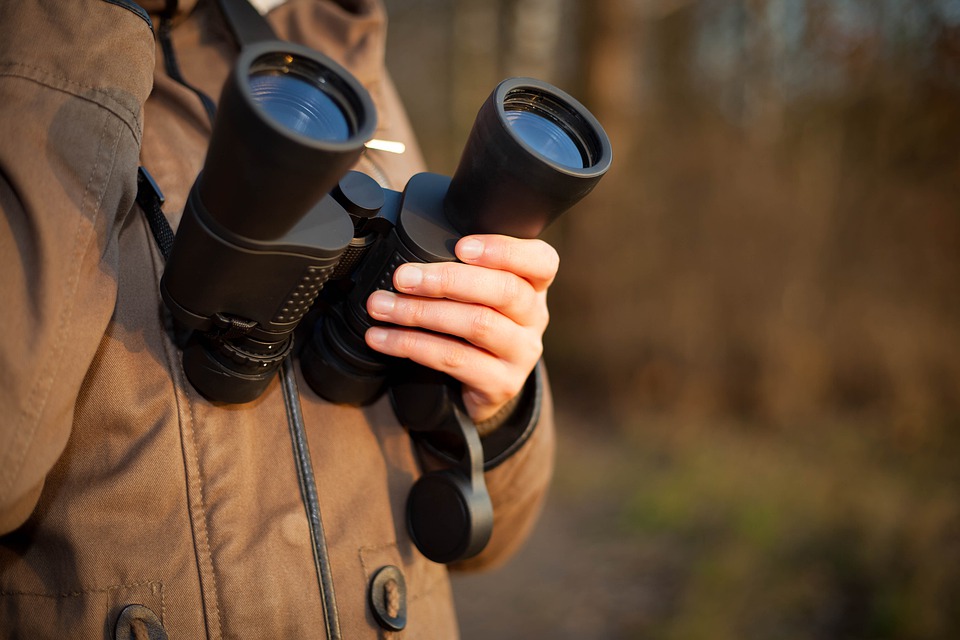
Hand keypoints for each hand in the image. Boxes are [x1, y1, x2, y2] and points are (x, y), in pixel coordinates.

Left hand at [364, 234, 558, 422]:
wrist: (484, 384)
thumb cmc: (476, 324)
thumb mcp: (480, 293)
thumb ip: (462, 271)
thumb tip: (409, 259)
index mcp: (533, 285)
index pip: (541, 261)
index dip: (504, 250)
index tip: (461, 247)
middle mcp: (534, 318)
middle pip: (505, 291)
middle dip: (449, 280)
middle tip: (404, 278)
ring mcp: (522, 353)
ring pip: (477, 325)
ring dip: (421, 313)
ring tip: (382, 307)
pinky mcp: (501, 383)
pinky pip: (455, 360)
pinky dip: (413, 345)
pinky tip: (384, 339)